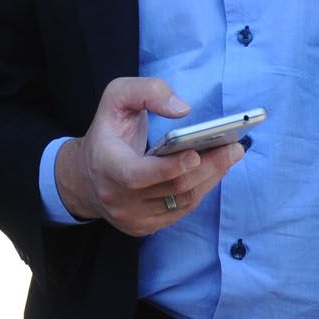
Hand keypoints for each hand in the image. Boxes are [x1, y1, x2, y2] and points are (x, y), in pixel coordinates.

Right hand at [53, 77, 243, 236]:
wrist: (84, 176)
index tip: (196, 154)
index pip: (137, 175)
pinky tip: (214, 171)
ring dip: (211, 179)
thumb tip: (182, 110)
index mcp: (105, 165)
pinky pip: (181, 211)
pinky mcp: (144, 227)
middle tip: (234, 148)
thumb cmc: (107, 132)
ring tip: (230, 156)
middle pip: (171, 188)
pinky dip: (201, 190)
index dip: (168, 168)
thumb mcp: (116, 97)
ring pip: (181, 202)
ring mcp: (130, 217)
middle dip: (207, 168)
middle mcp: (116, 197)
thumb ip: (147, 92)